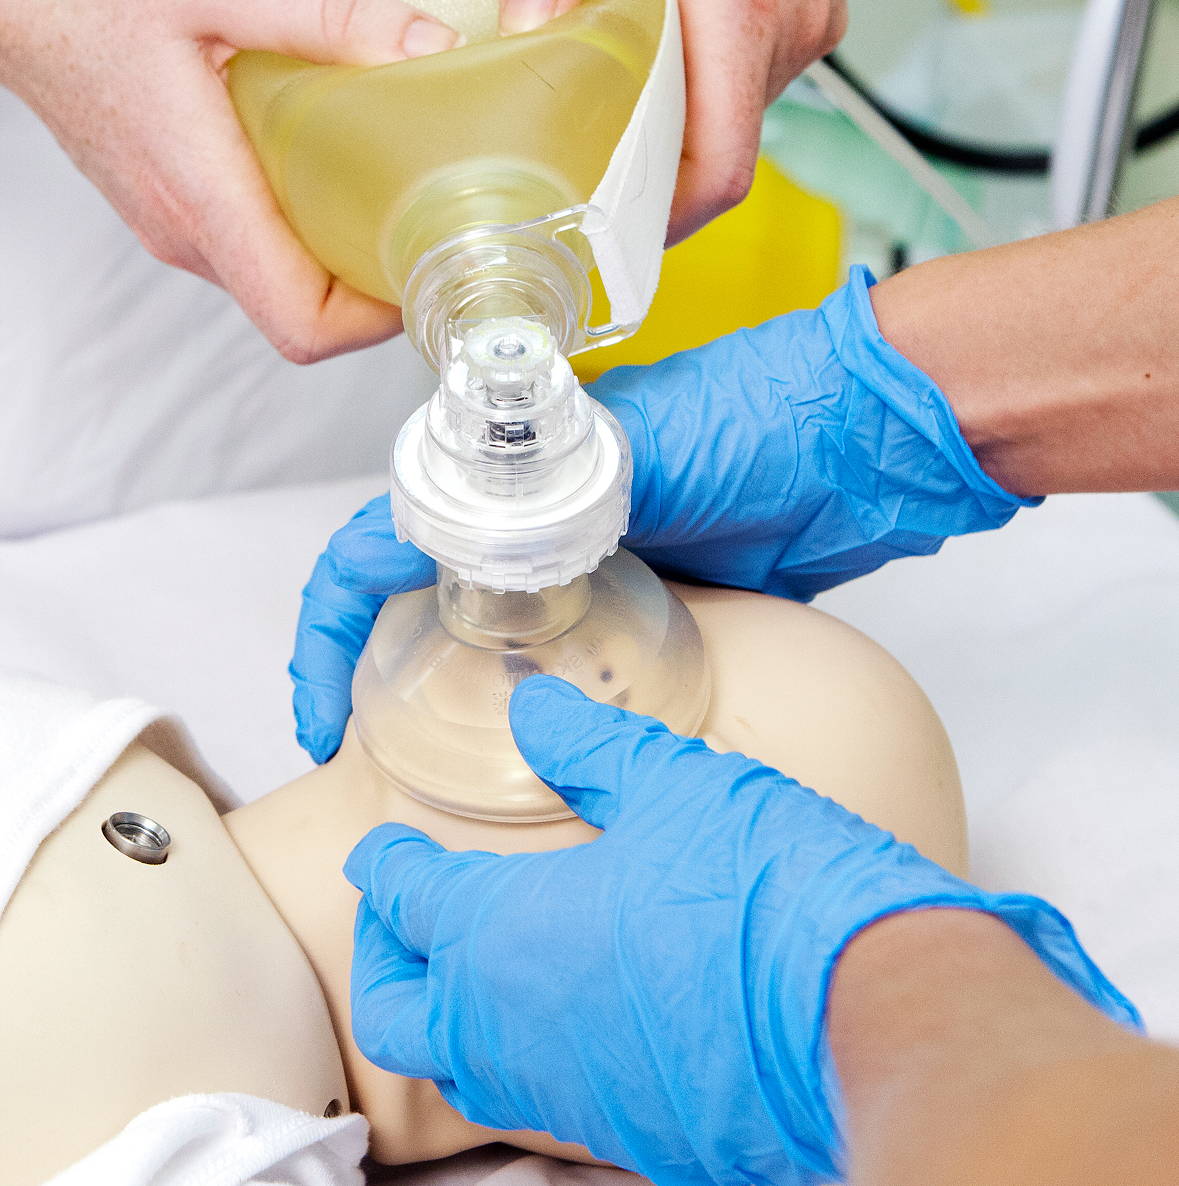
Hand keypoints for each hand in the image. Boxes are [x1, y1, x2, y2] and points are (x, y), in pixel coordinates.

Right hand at [0, 0, 457, 363]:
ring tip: (395, 177)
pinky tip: (328, 155)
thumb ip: (328, 12)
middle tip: (436, 211)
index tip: (425, 265)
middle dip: (375, 283)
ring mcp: (170, 227)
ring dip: (337, 254)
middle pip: (299, 313)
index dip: (374, 322)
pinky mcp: (165, 207)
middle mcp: (184, 232)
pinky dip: (300, 225)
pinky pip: (248, 245)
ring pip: (274, 282)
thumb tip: (430, 49)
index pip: (300, 326)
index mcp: (201, 196)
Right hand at [288, 269, 1032, 759]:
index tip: (321, 713)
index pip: (373, 551)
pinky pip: (545, 660)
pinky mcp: (631, 604)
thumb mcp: (645, 455)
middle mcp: (526, 518)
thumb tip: (475, 550)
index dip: (328, 632)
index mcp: (508, 473)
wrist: (865, 446)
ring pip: (465, 629)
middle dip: (352, 668)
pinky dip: (508, 703)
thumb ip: (561, 496)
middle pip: (402, 593)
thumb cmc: (766, 421)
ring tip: (396, 764)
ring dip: (417, 687)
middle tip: (337, 748)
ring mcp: (574, 563)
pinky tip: (503, 749)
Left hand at [346, 677, 1137, 1185]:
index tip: (382, 851)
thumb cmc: (764, 887)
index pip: (400, 899)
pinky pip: (549, 1108)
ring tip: (482, 976)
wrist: (874, 1016)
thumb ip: (589, 750)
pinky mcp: (630, 1143)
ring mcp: (565, 1097)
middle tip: (408, 925)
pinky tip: (579, 1026)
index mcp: (498, 931)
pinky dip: (536, 1066)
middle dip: (384, 965)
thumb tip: (533, 711)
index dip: (383, 866)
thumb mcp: (676, 786)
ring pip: (463, 1073)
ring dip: (450, 1024)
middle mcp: (507, 1027)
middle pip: (393, 1016)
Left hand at [503, 0, 845, 238]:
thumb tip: (526, 22)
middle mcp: (792, 21)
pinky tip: (648, 63)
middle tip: (575, 189)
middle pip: (723, 155)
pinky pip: (747, 79)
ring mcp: (809, 16)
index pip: (721, 167)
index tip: (605, 240)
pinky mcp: (809, 4)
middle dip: (652, 184)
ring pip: (733, 118)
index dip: (664, 223)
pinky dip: (698, 90)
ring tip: (603, 117)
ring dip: (674, 132)